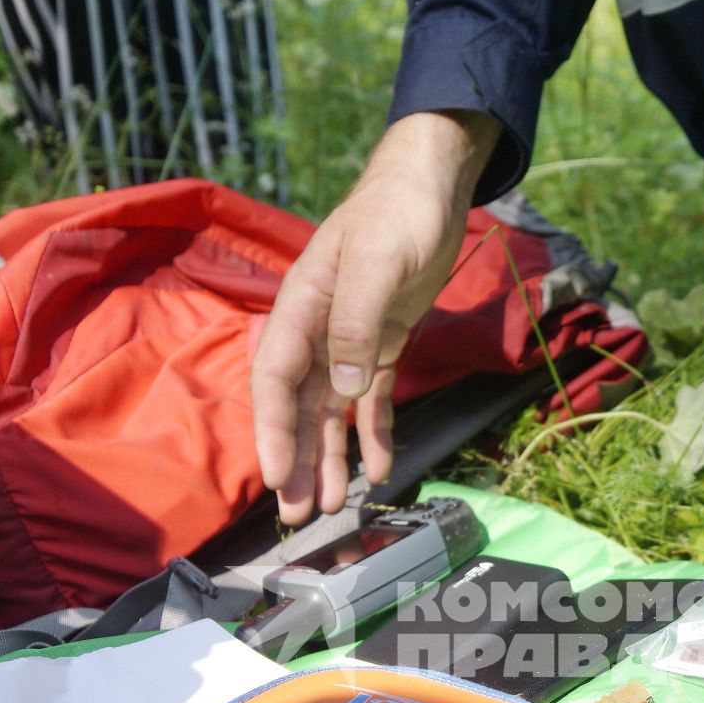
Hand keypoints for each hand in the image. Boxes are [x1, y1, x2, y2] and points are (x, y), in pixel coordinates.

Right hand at [249, 112, 498, 523]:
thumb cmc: (395, 215)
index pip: (275, 381)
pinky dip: (374, 434)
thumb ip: (354, 325)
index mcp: (301, 310)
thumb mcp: (375, 264)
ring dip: (328, 458)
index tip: (277, 475)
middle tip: (296, 514)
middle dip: (295, 460)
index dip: (272, 431)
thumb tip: (341, 389)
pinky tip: (379, 468)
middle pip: (297, 408)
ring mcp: (348, 342)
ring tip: (327, 505)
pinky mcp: (381, 344)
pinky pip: (371, 401)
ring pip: (330, 412)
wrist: (431, 189)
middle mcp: (317, 332)